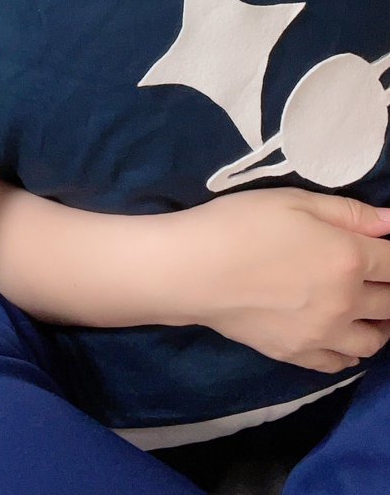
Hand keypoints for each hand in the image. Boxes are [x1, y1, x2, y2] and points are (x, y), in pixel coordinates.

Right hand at [168, 187, 389, 373]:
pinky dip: (350, 351)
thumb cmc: (242, 223)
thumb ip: (349, 213)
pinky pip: (341, 363)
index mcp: (348, 258)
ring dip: (380, 324)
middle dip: (389, 288)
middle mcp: (345, 302)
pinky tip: (341, 334)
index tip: (384, 250)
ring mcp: (322, 335)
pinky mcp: (298, 355)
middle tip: (375, 276)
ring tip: (369, 309)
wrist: (194, 269)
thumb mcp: (295, 201)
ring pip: (373, 340)